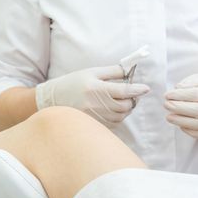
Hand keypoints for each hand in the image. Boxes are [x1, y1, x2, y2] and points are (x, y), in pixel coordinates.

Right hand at [35, 66, 149, 125]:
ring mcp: (94, 117)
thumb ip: (112, 72)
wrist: (51, 100)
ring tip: (120, 102)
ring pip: (120, 117)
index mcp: (95, 88)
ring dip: (125, 109)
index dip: (137, 90)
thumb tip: (130, 71)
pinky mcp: (93, 125)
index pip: (123, 91)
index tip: (146, 88)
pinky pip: (113, 123)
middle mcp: (95, 105)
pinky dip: (117, 117)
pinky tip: (111, 110)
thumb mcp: (91, 72)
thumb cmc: (72, 83)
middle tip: (131, 94)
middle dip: (132, 100)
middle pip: (124, 106)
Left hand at [164, 74, 197, 139]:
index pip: (196, 94)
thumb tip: (177, 88)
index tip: (167, 95)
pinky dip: (190, 132)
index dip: (180, 95)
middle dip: (179, 109)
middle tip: (166, 105)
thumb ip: (189, 82)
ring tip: (169, 117)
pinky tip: (180, 125)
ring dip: (182, 122)